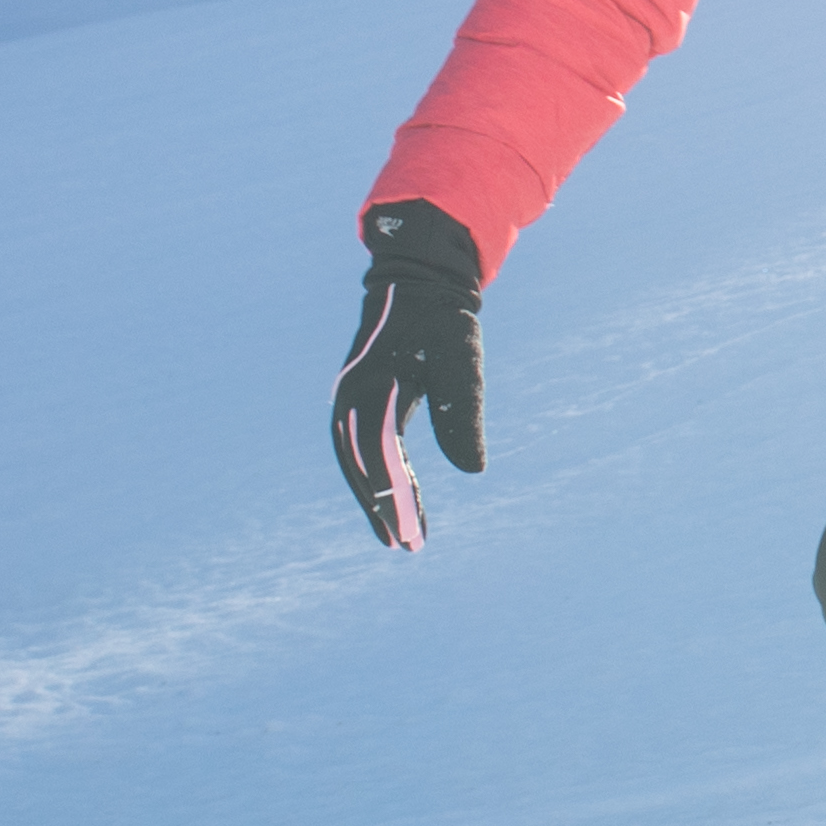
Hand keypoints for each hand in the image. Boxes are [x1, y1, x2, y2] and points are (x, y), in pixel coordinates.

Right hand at [330, 199, 488, 550]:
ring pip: (357, 459)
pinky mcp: (362, 397)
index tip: (408, 536)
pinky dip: (378, 473)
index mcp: (370, 390)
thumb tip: (474, 473)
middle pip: (359, 466)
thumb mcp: (462, 362)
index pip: (377, 460)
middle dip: (381, 508)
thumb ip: (462, 414)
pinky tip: (398, 496)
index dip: (391, 501)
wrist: (421, 278)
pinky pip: (364, 444)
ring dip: (376, 496)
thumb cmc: (443, 318)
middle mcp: (351, 397)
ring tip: (399, 534)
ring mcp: (352, 397)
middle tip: (405, 548)